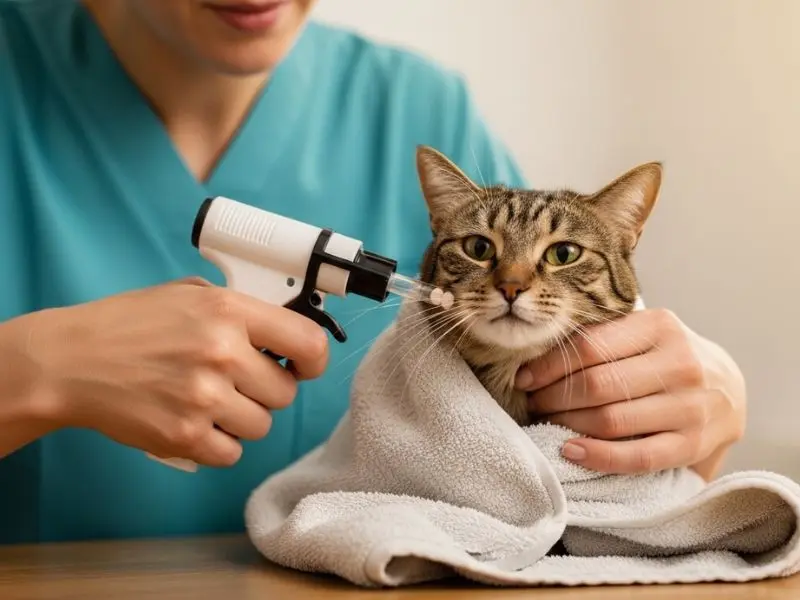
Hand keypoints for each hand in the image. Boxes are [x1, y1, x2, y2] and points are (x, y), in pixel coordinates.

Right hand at [18, 278, 328, 466]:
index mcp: (229, 311)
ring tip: (211, 400)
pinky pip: (232, 453)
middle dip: (267, 390)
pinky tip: (196, 421)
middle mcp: (223, 353)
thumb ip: (240, 309)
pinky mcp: (184, 436)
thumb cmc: (130, 323)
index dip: (313, 359)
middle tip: (238, 382)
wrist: (72, 360)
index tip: (302, 365)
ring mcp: (204, 398)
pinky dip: (219, 443)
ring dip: (243, 418)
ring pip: (262, 425)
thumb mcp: (190, 293)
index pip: (309, 343)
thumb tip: (285, 326)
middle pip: (285, 393)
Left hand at [514, 308, 745, 477]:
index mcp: (660, 326)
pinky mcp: (694, 443)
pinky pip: (637, 456)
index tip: (524, 378)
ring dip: (568, 425)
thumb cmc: (666, 358)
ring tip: (548, 423)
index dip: (548, 366)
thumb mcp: (642, 334)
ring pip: (612, 421)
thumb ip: (601, 339)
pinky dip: (598, 456)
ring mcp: (691, 405)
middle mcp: (680, 363)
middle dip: (553, 398)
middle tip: (533, 404)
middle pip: (597, 385)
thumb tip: (534, 361)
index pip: (589, 347)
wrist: (728, 387)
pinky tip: (571, 450)